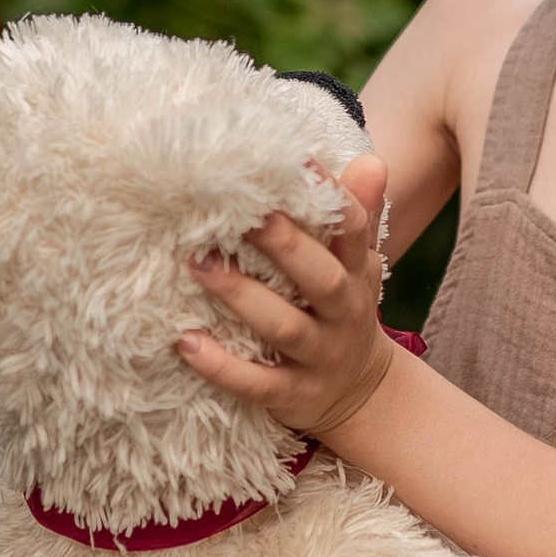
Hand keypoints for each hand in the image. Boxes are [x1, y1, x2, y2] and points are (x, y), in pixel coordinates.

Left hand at [178, 156, 395, 442]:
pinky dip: (221, 367)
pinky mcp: (293, 395)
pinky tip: (185, 342)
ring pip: (284, 327)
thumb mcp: (359, 266)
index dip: (334, 197)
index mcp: (357, 275)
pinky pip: (256, 383)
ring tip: (197, 265)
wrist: (362, 395)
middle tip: (243, 214)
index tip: (300, 161)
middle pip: (321, 279)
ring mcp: (319, 357)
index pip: (354, 231)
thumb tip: (370, 160)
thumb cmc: (344, 311)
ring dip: (241, 297)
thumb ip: (357, 216)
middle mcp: (343, 314)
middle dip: (284, 245)